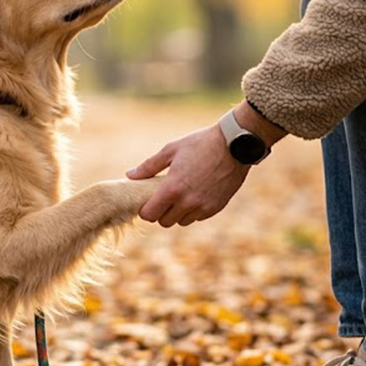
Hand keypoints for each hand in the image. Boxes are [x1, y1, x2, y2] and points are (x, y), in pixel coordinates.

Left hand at [127, 124, 249, 226]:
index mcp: (172, 189)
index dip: (146, 210)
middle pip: (164, 222)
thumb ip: (148, 166)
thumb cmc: (200, 144)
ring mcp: (203, 207)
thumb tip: (130, 175)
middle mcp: (187, 202)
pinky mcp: (216, 208)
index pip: (149, 215)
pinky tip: (196, 194)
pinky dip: (193, 210)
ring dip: (178, 213)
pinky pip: (198, 217)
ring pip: (182, 221)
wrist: (234, 145)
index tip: (147, 202)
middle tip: (163, 198)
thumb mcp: (171, 150)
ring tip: (180, 195)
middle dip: (161, 212)